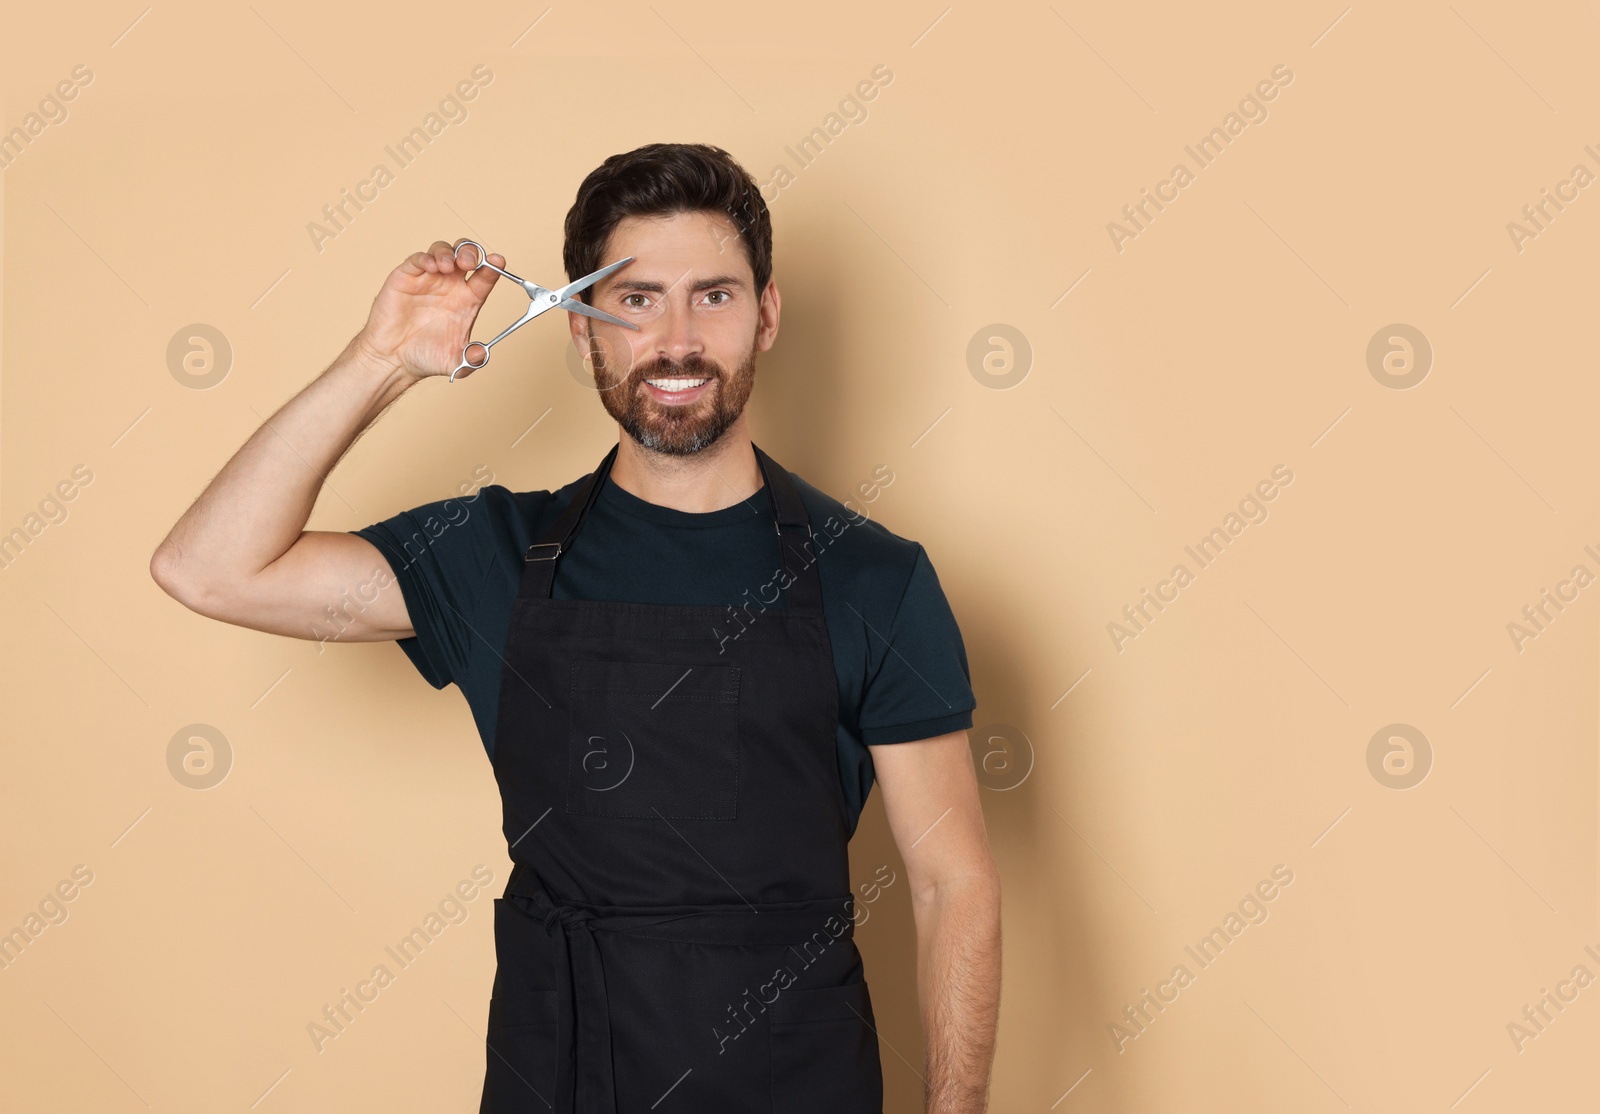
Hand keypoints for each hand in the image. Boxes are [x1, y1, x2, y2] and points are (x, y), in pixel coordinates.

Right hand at [353, 240, 504, 380]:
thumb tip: (483, 353)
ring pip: (443, 251)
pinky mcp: (406, 277)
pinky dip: (426, 258)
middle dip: (471, 252)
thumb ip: (471, 359)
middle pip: (466, 255)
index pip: (484, 276)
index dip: (493, 266)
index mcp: (466, 300)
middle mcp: (449, 285)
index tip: (499, 261)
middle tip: (470, 263)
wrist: (392, 359)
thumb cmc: (424, 357)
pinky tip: (432, 268)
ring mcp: (428, 279)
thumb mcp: (455, 362)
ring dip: (448, 253)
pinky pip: (418, 259)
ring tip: (448, 266)